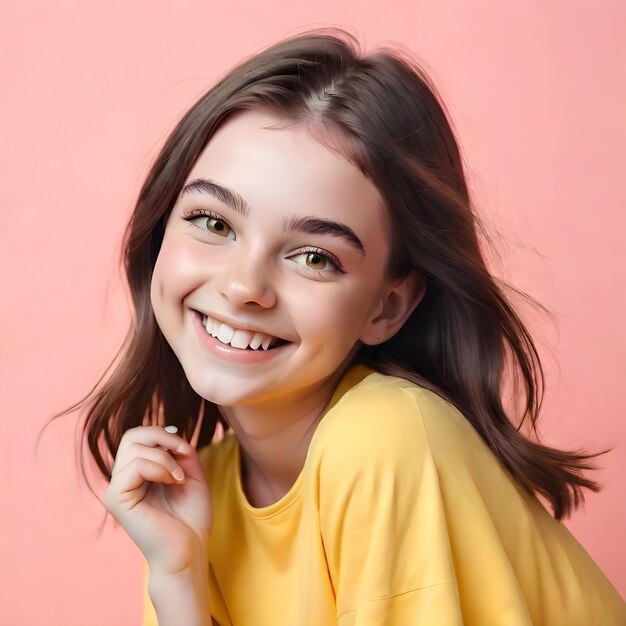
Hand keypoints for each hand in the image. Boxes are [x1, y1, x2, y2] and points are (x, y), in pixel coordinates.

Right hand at [103, 425, 212, 575]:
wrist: (190, 550)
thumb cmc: (191, 517)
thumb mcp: (190, 472)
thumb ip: (179, 450)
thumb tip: (168, 429)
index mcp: (138, 473)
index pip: (139, 436)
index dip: (164, 433)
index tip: (185, 449)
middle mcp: (123, 479)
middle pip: (131, 435)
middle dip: (162, 436)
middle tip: (183, 452)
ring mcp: (116, 489)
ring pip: (133, 447)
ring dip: (164, 456)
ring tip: (178, 477)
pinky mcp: (115, 499)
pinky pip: (134, 465)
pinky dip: (159, 466)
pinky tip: (172, 482)